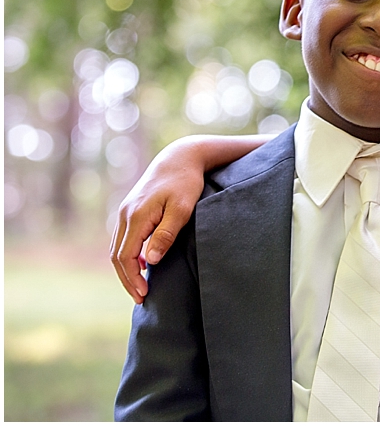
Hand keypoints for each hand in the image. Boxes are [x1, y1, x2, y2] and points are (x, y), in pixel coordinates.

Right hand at [110, 139, 204, 303]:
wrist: (180, 158)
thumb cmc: (186, 183)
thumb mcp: (182, 208)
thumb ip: (166, 233)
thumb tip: (150, 261)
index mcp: (137, 216)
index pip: (126, 257)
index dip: (132, 279)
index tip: (144, 295)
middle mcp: (126, 214)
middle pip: (118, 256)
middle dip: (127, 279)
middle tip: (141, 298)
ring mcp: (126, 211)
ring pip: (118, 248)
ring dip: (126, 269)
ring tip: (139, 287)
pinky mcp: (131, 210)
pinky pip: (123, 239)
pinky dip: (128, 256)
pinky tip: (141, 266)